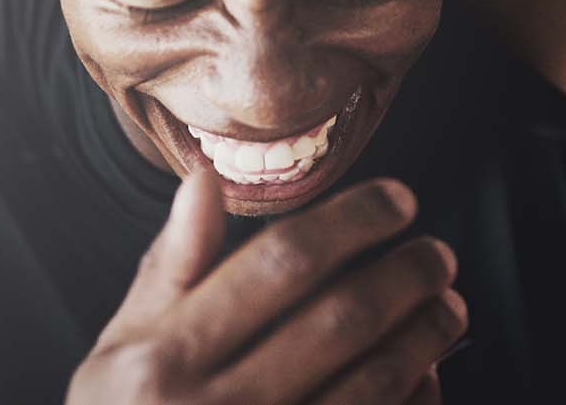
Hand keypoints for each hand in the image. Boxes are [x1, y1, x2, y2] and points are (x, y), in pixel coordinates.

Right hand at [66, 170, 466, 404]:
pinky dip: (415, 401)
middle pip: (341, 320)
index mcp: (167, 360)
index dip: (351, 222)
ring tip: (447, 306)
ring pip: (373, 382)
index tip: (397, 200)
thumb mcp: (118, 351)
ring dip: (424, 338)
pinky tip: (426, 376)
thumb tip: (205, 182)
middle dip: (405, 276)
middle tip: (438, 254)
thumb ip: (169, 268)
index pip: (280, 264)